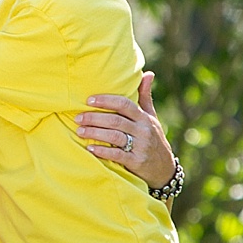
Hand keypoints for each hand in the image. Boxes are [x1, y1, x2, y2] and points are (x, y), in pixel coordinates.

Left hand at [77, 70, 175, 189]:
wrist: (164, 169)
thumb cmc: (153, 138)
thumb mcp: (151, 117)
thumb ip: (145, 97)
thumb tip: (148, 73)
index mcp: (144, 118)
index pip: (125, 104)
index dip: (107, 101)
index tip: (89, 100)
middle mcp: (143, 130)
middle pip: (116, 120)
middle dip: (94, 118)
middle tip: (78, 118)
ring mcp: (141, 146)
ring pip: (115, 136)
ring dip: (95, 133)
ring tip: (79, 131)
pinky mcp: (137, 162)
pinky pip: (118, 155)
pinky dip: (103, 151)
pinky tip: (90, 149)